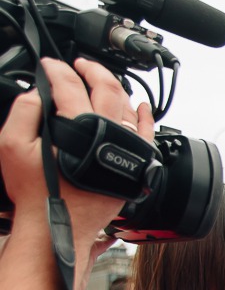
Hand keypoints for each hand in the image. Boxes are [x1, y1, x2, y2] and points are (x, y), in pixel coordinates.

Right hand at [0, 59, 153, 289]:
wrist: (58, 225)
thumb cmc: (36, 191)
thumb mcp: (12, 146)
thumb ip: (25, 112)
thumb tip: (38, 92)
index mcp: (79, 128)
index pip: (70, 85)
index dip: (57, 69)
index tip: (49, 66)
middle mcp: (109, 136)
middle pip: (107, 89)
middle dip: (92, 70)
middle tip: (79, 64)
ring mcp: (125, 152)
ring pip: (128, 109)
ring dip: (115, 89)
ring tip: (101, 81)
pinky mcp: (134, 167)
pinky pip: (146, 135)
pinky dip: (144, 117)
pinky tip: (141, 107)